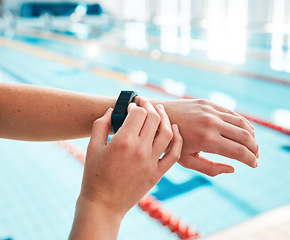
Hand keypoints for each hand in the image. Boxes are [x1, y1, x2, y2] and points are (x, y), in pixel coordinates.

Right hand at [80, 97, 182, 217]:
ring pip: (168, 133)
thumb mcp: (92, 147)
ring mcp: (151, 162)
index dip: (135, 105)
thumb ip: (100, 125)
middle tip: (144, 103)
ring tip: (160, 110)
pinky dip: (178, 139)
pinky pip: (175, 154)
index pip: (138, 113)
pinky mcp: (157, 173)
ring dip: (165, 118)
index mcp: (123, 142)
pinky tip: (175, 129)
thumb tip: (112, 110)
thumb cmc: (94, 176)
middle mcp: (140, 150)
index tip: (131, 106)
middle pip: (154, 119)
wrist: (103, 205)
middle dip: (149, 106)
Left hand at [155, 98, 258, 176]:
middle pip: (245, 136)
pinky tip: (243, 130)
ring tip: (252, 144)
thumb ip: (210, 168)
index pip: (239, 151)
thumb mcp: (186, 160)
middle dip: (255, 148)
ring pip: (242, 123)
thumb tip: (233, 168)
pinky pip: (232, 113)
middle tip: (256, 156)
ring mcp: (210, 110)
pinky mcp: (208, 103)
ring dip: (252, 135)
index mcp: (206, 140)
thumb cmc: (169, 143)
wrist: (156, 118)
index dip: (251, 160)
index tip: (254, 165)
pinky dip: (242, 123)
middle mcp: (211, 123)